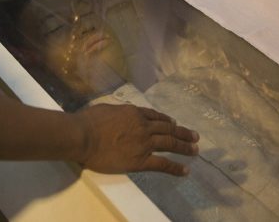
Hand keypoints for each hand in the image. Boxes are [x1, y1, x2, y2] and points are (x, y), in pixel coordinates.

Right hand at [78, 103, 198, 175]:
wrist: (83, 136)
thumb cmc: (88, 121)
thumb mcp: (106, 108)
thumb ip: (118, 112)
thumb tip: (121, 115)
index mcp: (134, 113)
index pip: (155, 116)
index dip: (166, 120)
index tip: (174, 123)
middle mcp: (143, 126)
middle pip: (167, 129)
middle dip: (182, 133)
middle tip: (194, 136)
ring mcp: (144, 143)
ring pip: (170, 144)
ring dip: (184, 147)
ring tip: (195, 150)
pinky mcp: (140, 161)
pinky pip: (163, 164)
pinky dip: (176, 167)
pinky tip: (185, 170)